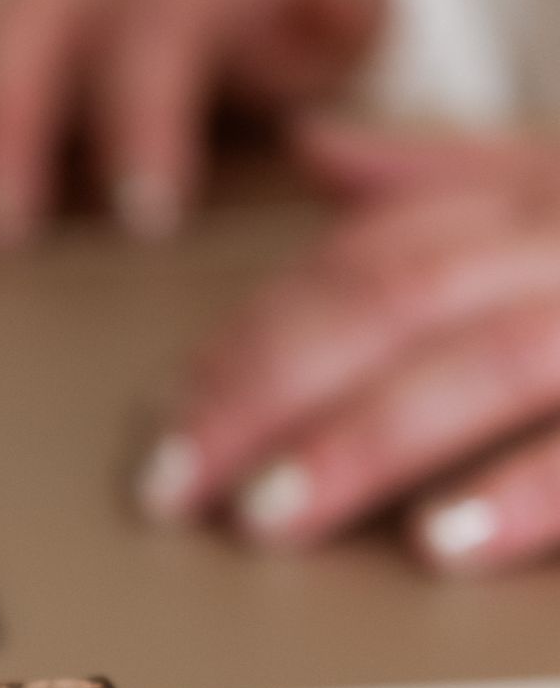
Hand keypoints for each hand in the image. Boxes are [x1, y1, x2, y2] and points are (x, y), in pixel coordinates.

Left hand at [138, 121, 559, 570]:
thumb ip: (445, 182)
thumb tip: (312, 144)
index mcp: (537, 204)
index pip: (364, 261)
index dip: (251, 338)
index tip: (164, 415)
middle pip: (400, 299)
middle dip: (271, 389)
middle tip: (177, 481)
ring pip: (488, 363)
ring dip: (364, 442)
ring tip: (268, 516)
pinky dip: (521, 495)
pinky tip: (438, 543)